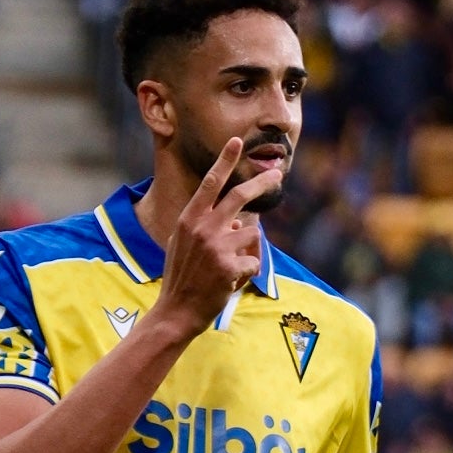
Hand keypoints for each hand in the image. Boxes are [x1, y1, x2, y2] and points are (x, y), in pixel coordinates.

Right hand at [155, 138, 283, 338]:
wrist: (176, 312)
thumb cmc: (180, 278)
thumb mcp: (182, 244)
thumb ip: (205, 226)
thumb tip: (236, 218)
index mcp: (189, 219)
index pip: (210, 183)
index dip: (225, 160)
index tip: (236, 141)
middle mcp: (203, 228)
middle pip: (240, 196)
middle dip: (262, 182)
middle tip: (276, 174)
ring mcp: (217, 247)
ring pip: (252, 234)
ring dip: (249, 250)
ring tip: (232, 268)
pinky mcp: (229, 268)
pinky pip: (253, 263)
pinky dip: (247, 274)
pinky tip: (230, 283)